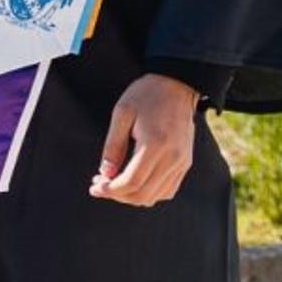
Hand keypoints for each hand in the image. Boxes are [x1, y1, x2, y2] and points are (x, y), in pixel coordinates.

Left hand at [90, 73, 201, 205]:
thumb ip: (113, 146)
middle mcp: (172, 157)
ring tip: (115, 184)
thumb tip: (106, 174)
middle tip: (101, 186)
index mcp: (155, 144)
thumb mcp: (122, 113)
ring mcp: (182, 162)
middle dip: (118, 196)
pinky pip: (167, 190)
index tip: (96, 187)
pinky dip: (149, 193)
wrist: (177, 84)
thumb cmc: (146, 95)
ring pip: (155, 197)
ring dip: (132, 197)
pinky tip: (135, 183)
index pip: (132, 182)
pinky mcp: (185, 162)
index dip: (110, 190)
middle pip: (143, 195)